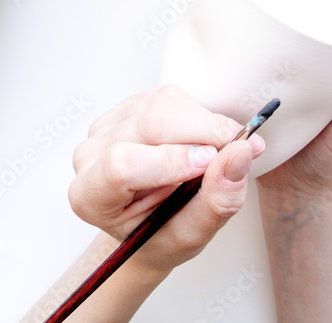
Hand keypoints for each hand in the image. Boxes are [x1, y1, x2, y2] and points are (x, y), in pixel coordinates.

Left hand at [68, 84, 264, 276]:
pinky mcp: (130, 105)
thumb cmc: (164, 235)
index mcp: (91, 195)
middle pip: (148, 124)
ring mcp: (108, 124)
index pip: (122, 164)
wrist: (152, 224)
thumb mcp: (192, 236)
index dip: (170, 159)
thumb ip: (217, 201)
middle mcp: (90, 154)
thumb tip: (241, 153)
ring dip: (204, 124)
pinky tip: (201, 140)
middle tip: (239, 151)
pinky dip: (199, 115)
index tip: (212, 163)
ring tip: (218, 154)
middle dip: (202, 133)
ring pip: (162, 104)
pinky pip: (169, 96)